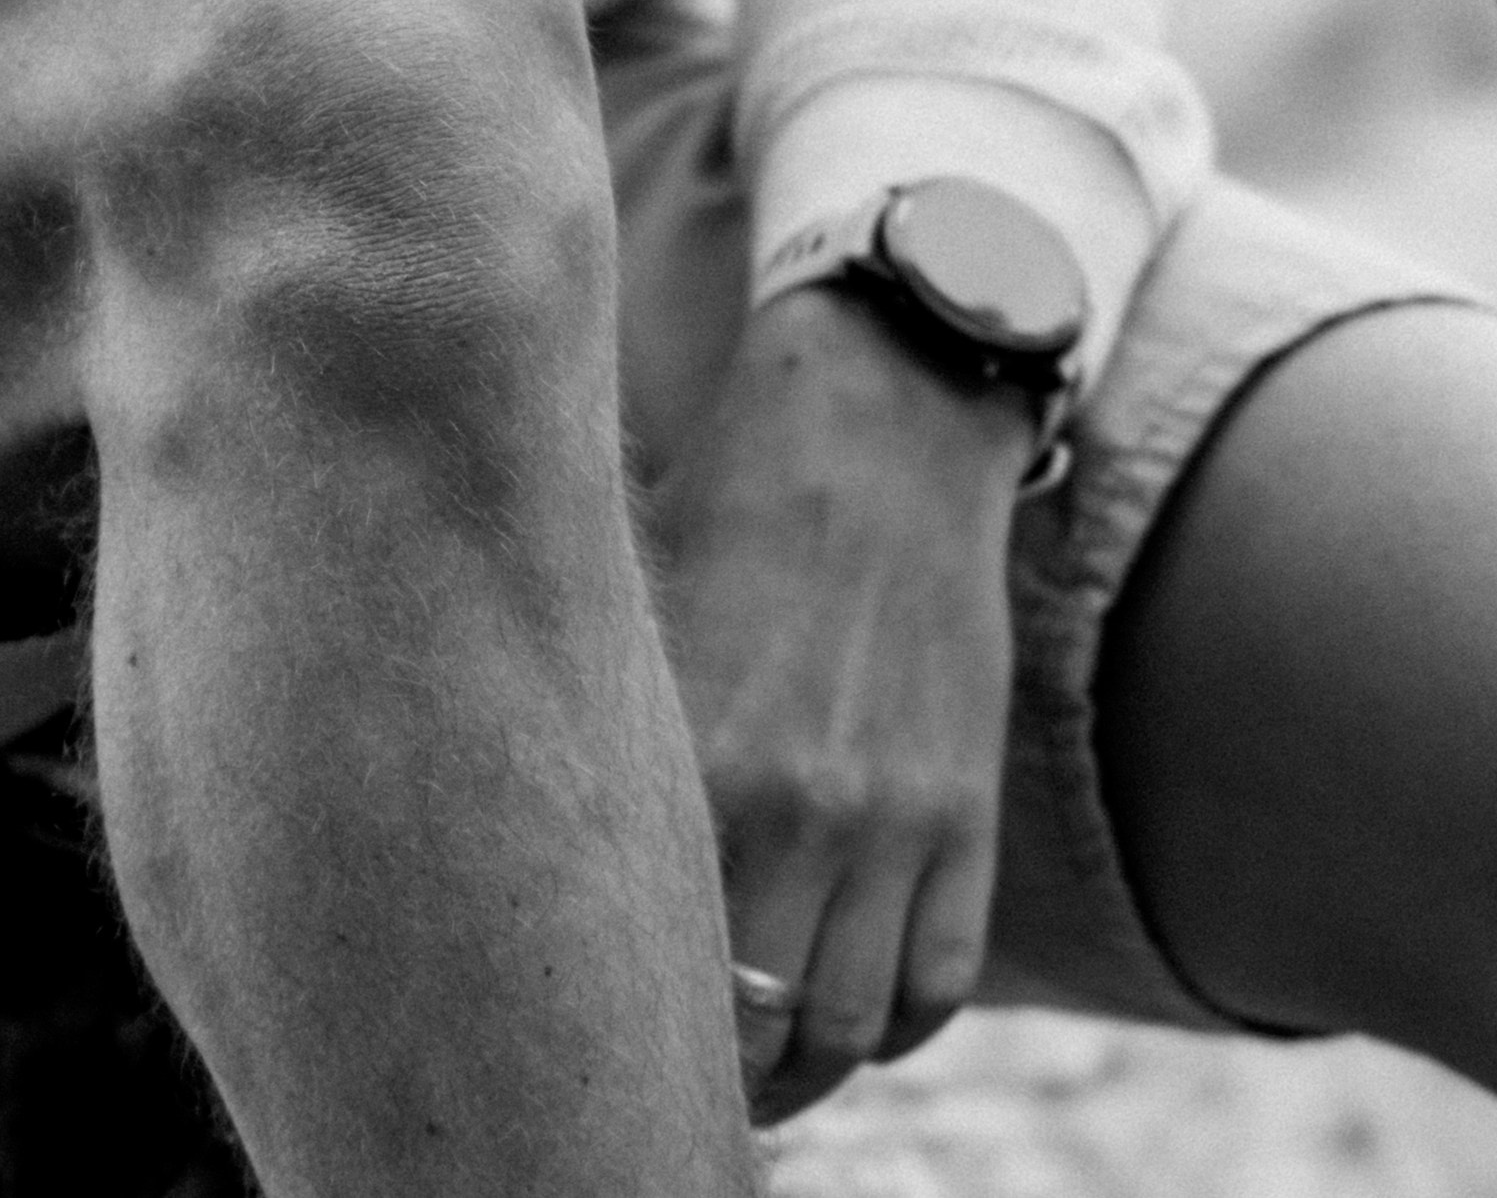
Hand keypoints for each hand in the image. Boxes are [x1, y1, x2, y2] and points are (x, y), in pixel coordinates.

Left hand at [656, 285, 1030, 1124]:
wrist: (880, 421)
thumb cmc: (730, 505)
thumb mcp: (646, 617)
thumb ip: (613, 735)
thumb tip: (532, 850)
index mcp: (688, 755)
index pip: (655, 965)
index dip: (626, 1027)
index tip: (603, 1029)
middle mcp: (790, 805)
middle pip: (756, 1032)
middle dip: (722, 1075)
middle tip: (685, 1071)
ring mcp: (890, 815)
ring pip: (848, 1029)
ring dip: (807, 1066)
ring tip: (769, 1058)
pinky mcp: (964, 808)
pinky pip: (937, 983)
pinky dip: (895, 1022)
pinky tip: (855, 1002)